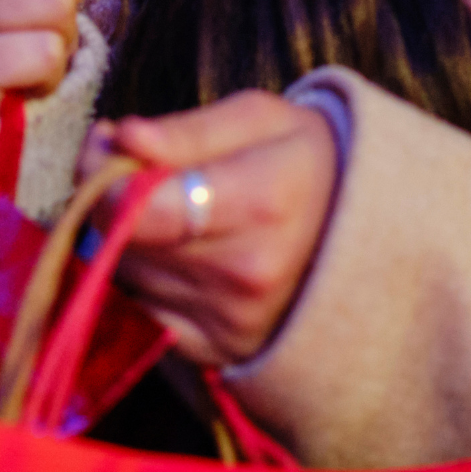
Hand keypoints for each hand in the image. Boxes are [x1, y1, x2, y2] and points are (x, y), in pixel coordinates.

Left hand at [82, 91, 339, 367]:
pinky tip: (176, 252)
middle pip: (125, 239)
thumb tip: (122, 138)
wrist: (368, 233)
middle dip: (110, 197)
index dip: (102, 174)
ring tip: (168, 207)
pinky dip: (142, 279)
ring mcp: (231, 322)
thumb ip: (186, 130)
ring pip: (126, 274)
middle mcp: (246, 274)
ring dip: (127, 238)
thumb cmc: (304, 162)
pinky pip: (139, 311)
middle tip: (132, 164)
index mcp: (260, 203)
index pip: (142, 208)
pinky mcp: (216, 351)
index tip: (106, 144)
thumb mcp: (258, 119)